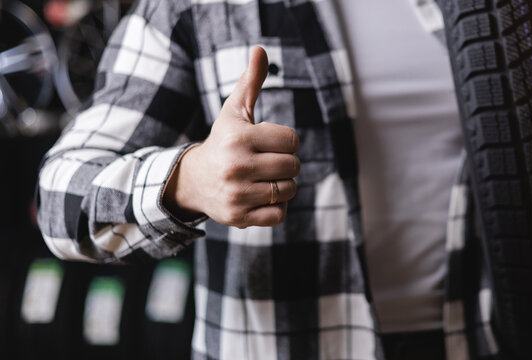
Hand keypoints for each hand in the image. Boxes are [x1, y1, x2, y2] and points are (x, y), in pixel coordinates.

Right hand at [163, 46, 299, 227]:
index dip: (286, 142)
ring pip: (289, 190)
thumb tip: (261, 49)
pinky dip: (276, 207)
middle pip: (293, 166)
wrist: (194, 181)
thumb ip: (251, 82)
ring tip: (263, 180)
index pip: (292, 141)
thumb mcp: (235, 111)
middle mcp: (236, 166)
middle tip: (266, 163)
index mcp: (239, 138)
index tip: (269, 143)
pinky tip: (260, 197)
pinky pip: (279, 215)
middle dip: (285, 164)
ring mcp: (237, 194)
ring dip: (282, 186)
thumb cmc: (224, 141)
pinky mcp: (239, 217)